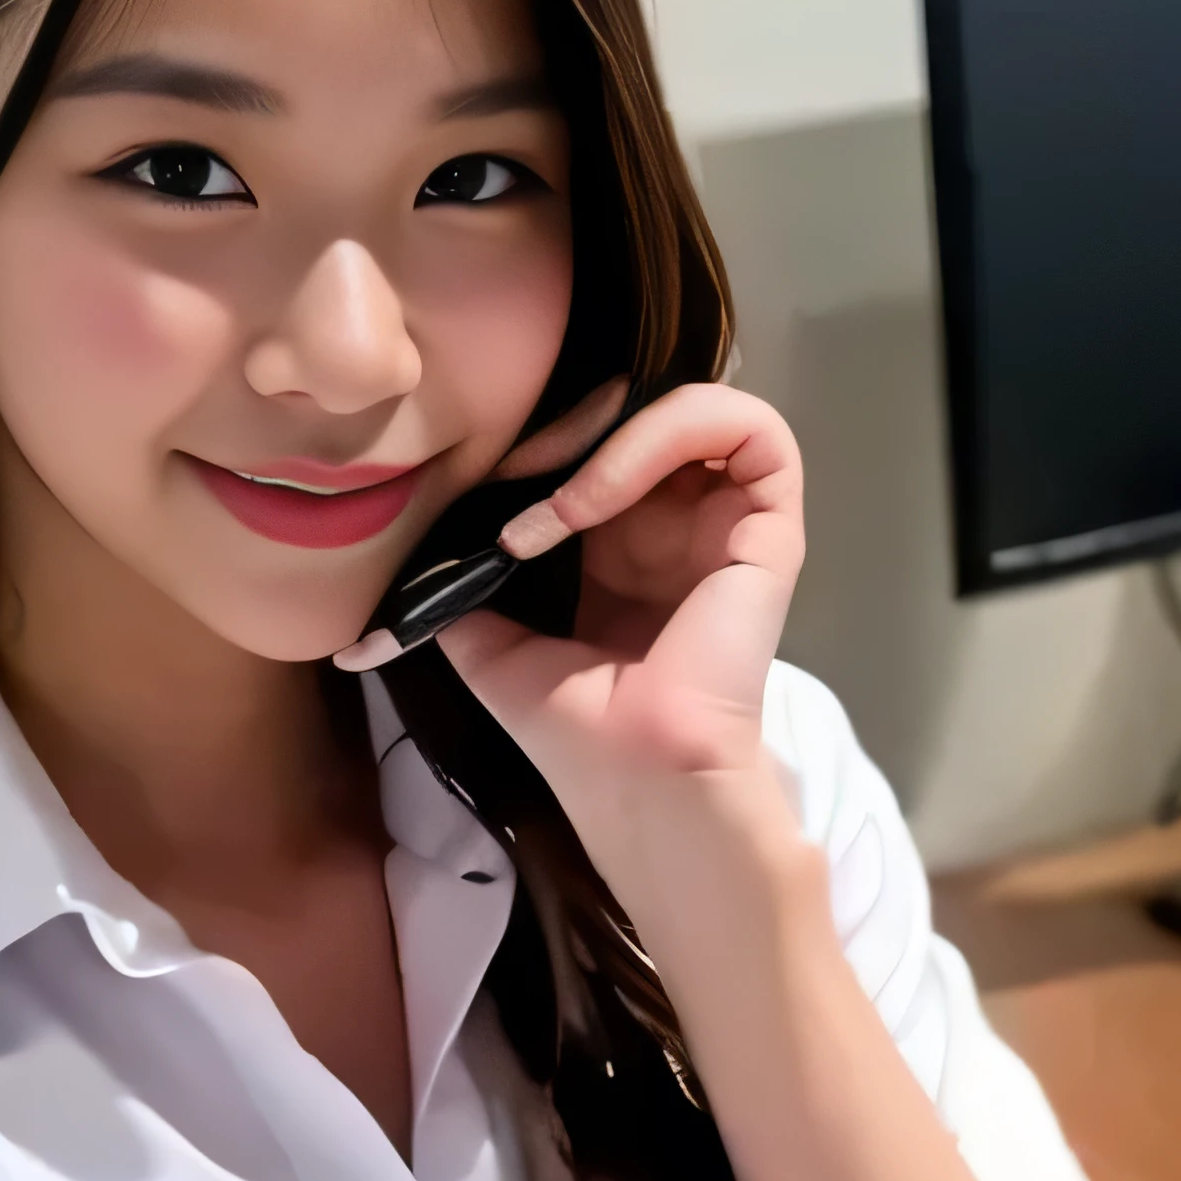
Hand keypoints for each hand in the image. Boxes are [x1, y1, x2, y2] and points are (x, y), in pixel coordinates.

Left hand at [437, 382, 806, 823]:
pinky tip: (600, 499)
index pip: (600, 441)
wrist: (629, 774)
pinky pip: (751, 429)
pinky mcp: (770, 527)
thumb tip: (411, 554)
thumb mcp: (491, 644)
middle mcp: (680, 525)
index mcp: (624, 548)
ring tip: (565, 504)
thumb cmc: (574, 731)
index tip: (489, 478)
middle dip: (573, 425)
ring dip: (618, 432)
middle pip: (644, 411)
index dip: (547, 439)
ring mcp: (729, 522)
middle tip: (515, 470)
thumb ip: (463, 587)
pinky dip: (666, 435)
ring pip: (696, 406)